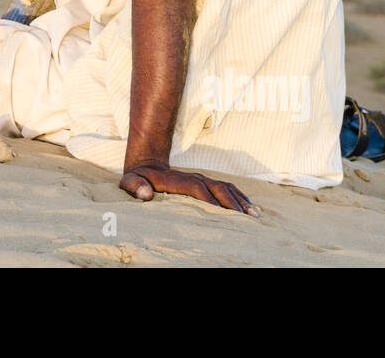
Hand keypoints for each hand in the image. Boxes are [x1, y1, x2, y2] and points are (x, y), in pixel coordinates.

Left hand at [120, 163, 258, 216]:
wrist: (147, 165)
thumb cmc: (138, 179)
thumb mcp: (130, 182)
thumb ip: (135, 187)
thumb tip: (145, 194)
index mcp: (177, 180)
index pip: (196, 188)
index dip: (208, 199)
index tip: (220, 213)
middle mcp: (193, 177)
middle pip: (216, 187)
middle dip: (231, 203)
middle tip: (244, 219)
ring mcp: (202, 179)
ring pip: (226, 187)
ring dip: (240, 200)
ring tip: (254, 216)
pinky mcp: (207, 183)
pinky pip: (228, 189)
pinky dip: (241, 198)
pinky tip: (251, 209)